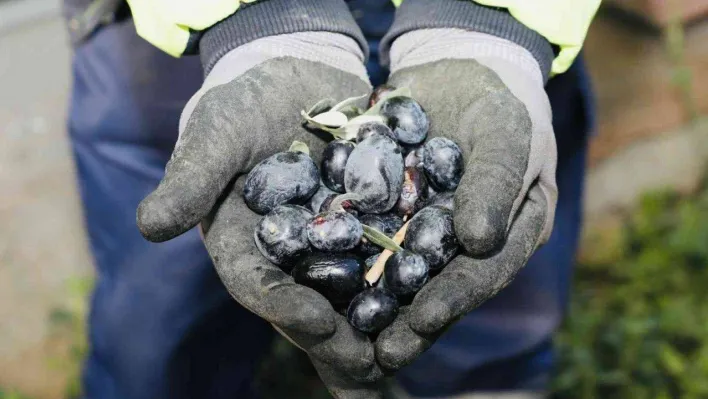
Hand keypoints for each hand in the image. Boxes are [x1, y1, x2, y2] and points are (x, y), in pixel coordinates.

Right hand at [136, 33, 383, 397]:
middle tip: (369, 368)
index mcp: (246, 243)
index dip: (284, 307)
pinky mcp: (370, 222)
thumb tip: (150, 226)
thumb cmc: (244, 101)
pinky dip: (409, 280)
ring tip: (402, 358)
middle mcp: (291, 254)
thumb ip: (192, 177)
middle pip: (310, 304)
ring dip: (376, 328)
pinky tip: (435, 303)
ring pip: (353, 293)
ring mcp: (333, 241)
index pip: (259, 284)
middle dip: (337, 340)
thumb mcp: (217, 131)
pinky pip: (391, 254)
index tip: (318, 323)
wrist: (293, 71)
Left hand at [374, 30, 557, 370]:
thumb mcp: (506, 133)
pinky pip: (369, 239)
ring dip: (376, 305)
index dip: (454, 298)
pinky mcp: (391, 212)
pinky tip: (320, 282)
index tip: (424, 319)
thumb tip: (479, 243)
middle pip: (439, 286)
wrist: (458, 66)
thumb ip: (497, 182)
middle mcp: (467, 243)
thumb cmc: (498, 99)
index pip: (484, 273)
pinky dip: (348, 261)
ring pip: (401, 273)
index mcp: (509, 232)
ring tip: (347, 336)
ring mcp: (427, 230)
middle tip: (382, 355)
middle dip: (410, 321)